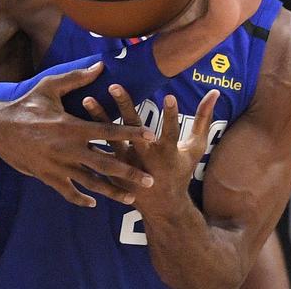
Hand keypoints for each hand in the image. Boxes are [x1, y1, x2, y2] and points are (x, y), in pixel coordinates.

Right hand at [0, 63, 155, 207]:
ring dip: (112, 192)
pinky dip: (81, 199)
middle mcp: (68, 149)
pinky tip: (93, 202)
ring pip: (91, 183)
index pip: (108, 130)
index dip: (131, 133)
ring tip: (130, 198)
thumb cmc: (24, 105)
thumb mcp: (48, 87)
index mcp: (71, 126)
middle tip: (150, 181)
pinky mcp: (47, 177)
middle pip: (106, 164)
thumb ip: (76, 78)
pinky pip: (68, 192)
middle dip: (130, 173)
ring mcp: (58, 166)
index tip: (151, 136)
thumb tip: (100, 66)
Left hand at [83, 85, 218, 211]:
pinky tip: (74, 120)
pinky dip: (87, 136)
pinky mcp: (112, 169)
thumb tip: (216, 92)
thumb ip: (203, 119)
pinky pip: (97, 150)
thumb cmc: (181, 171)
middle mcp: (145, 158)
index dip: (172, 115)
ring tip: (86, 98)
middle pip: (133, 130)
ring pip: (109, 138)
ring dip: (98, 118)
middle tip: (113, 86)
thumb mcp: (195, 147)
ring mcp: (126, 163)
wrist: (162, 206)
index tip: (169, 96)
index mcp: (167, 152)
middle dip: (124, 107)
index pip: (171, 131)